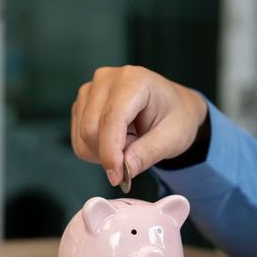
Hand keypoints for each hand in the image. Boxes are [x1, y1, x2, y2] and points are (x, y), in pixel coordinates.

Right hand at [71, 65, 207, 185]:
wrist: (175, 107)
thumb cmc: (177, 117)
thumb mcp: (173, 138)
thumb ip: (148, 153)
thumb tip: (124, 170)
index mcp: (134, 80)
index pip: (111, 119)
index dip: (111, 152)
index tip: (117, 177)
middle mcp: (106, 79)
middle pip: (91, 129)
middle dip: (111, 153)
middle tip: (137, 150)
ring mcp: (90, 90)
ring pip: (82, 136)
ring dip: (104, 151)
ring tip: (131, 140)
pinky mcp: (82, 104)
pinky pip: (79, 139)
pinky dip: (97, 149)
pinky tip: (118, 139)